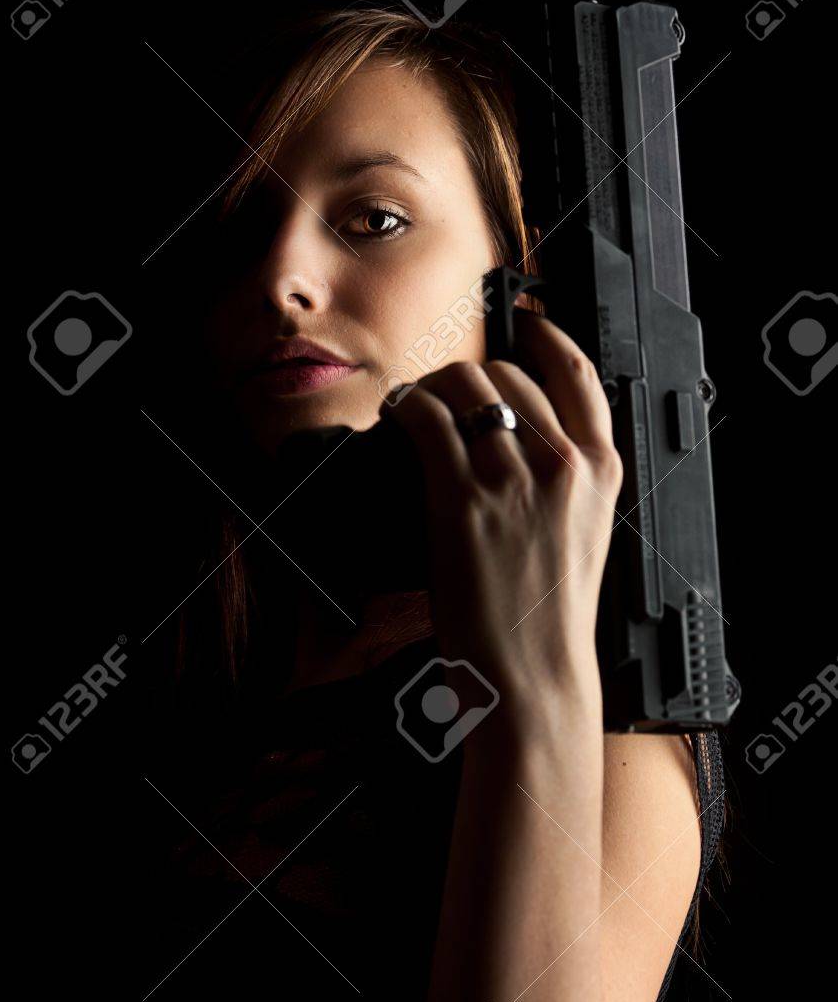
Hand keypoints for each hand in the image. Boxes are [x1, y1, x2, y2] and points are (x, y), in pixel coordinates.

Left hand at [382, 306, 622, 702]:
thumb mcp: (584, 532)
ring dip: (433, 385)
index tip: (522, 328)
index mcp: (601, 469)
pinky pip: (427, 420)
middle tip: (448, 390)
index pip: (576, 372)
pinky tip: (399, 413)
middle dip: (470, 373)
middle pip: (509, 374)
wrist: (533, 673)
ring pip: (465, 387)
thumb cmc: (551, 615)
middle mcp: (563, 464)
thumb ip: (567, 477)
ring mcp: (513, 479)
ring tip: (418, 400)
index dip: (543, 337)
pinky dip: (407, 406)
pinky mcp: (462, 499)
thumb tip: (524, 431)